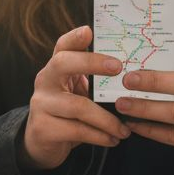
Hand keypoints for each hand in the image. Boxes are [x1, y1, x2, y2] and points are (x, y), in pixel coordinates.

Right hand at [21, 26, 131, 169]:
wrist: (41, 143)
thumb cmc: (67, 115)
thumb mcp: (77, 93)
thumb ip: (93, 82)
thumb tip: (132, 75)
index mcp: (55, 70)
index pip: (62, 46)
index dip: (74, 37)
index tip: (89, 31)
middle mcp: (44, 82)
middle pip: (63, 63)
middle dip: (92, 62)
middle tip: (119, 68)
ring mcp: (41, 104)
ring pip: (78, 106)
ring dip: (107, 119)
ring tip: (124, 129)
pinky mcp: (43, 128)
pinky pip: (77, 130)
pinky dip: (99, 136)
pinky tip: (112, 140)